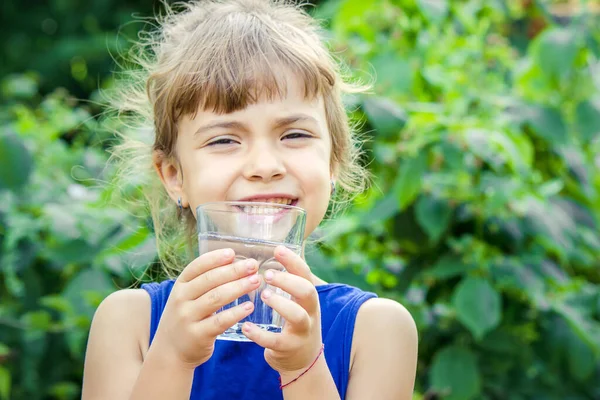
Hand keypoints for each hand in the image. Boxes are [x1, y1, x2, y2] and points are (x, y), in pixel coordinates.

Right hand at [151, 248, 260, 368]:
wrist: (170, 352)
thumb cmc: (186, 318)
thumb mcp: (186, 297)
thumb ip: (204, 283)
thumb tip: (235, 263)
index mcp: (180, 285)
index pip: (197, 266)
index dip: (215, 258)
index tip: (233, 253)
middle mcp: (181, 299)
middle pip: (210, 280)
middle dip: (234, 270)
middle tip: (253, 265)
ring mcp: (188, 317)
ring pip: (216, 298)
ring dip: (238, 287)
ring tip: (255, 281)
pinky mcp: (198, 335)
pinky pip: (220, 321)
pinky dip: (236, 313)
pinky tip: (249, 306)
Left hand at [241, 246, 322, 374]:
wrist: (305, 360)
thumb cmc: (296, 322)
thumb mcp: (299, 301)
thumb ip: (289, 281)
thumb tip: (271, 252)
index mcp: (309, 296)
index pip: (305, 274)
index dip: (293, 261)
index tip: (277, 249)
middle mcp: (310, 312)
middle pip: (307, 292)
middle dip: (288, 281)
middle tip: (267, 275)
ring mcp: (302, 331)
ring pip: (297, 316)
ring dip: (280, 304)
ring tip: (263, 295)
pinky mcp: (290, 348)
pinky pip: (277, 342)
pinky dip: (260, 335)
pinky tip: (246, 327)